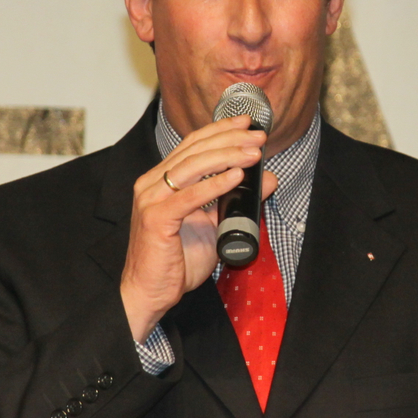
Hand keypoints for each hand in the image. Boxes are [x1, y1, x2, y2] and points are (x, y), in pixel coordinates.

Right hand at [120, 115, 277, 340]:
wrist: (151, 293)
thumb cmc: (177, 262)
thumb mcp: (215, 225)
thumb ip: (237, 200)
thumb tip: (267, 179)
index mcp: (161, 180)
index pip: (192, 145)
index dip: (220, 130)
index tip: (247, 123)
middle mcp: (152, 184)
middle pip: (194, 150)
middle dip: (230, 139)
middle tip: (258, 136)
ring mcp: (150, 199)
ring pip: (192, 167)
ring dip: (227, 156)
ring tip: (253, 153)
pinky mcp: (155, 218)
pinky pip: (189, 196)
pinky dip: (215, 185)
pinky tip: (236, 176)